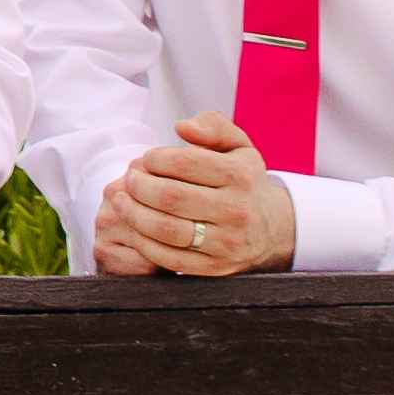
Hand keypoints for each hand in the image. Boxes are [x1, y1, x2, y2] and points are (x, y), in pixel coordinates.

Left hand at [89, 115, 296, 278]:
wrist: (272, 229)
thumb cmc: (242, 180)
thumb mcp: (238, 146)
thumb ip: (213, 126)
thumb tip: (181, 127)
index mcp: (240, 175)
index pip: (185, 162)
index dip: (155, 159)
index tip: (146, 159)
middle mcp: (236, 210)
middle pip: (171, 197)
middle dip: (139, 186)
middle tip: (128, 179)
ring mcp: (226, 243)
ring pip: (167, 230)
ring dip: (134, 214)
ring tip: (121, 201)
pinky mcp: (215, 268)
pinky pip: (169, 258)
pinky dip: (143, 242)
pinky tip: (134, 227)